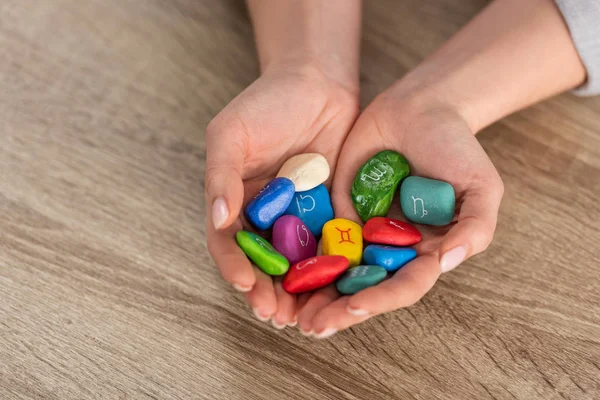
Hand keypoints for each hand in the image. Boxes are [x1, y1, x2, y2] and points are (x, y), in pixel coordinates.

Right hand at [205, 64, 358, 327]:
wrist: (317, 83)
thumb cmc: (266, 103)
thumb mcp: (231, 134)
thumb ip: (221, 176)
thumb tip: (217, 220)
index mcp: (234, 201)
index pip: (229, 244)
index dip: (234, 267)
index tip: (246, 285)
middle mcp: (264, 216)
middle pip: (263, 263)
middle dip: (268, 291)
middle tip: (277, 315)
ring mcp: (298, 218)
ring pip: (296, 263)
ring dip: (299, 292)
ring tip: (305, 316)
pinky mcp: (331, 214)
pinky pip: (331, 246)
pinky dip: (332, 270)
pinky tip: (338, 288)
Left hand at [297, 88, 503, 336]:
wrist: (421, 107)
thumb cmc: (457, 147)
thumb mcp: (482, 186)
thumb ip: (476, 226)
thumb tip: (448, 262)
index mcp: (423, 251)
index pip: (402, 285)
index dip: (380, 299)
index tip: (354, 307)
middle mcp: (389, 247)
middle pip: (362, 286)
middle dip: (337, 308)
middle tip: (310, 326)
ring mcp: (360, 229)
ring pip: (333, 269)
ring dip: (311, 293)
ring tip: (286, 312)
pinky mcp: (336, 208)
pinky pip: (315, 234)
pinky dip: (297, 254)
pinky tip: (275, 269)